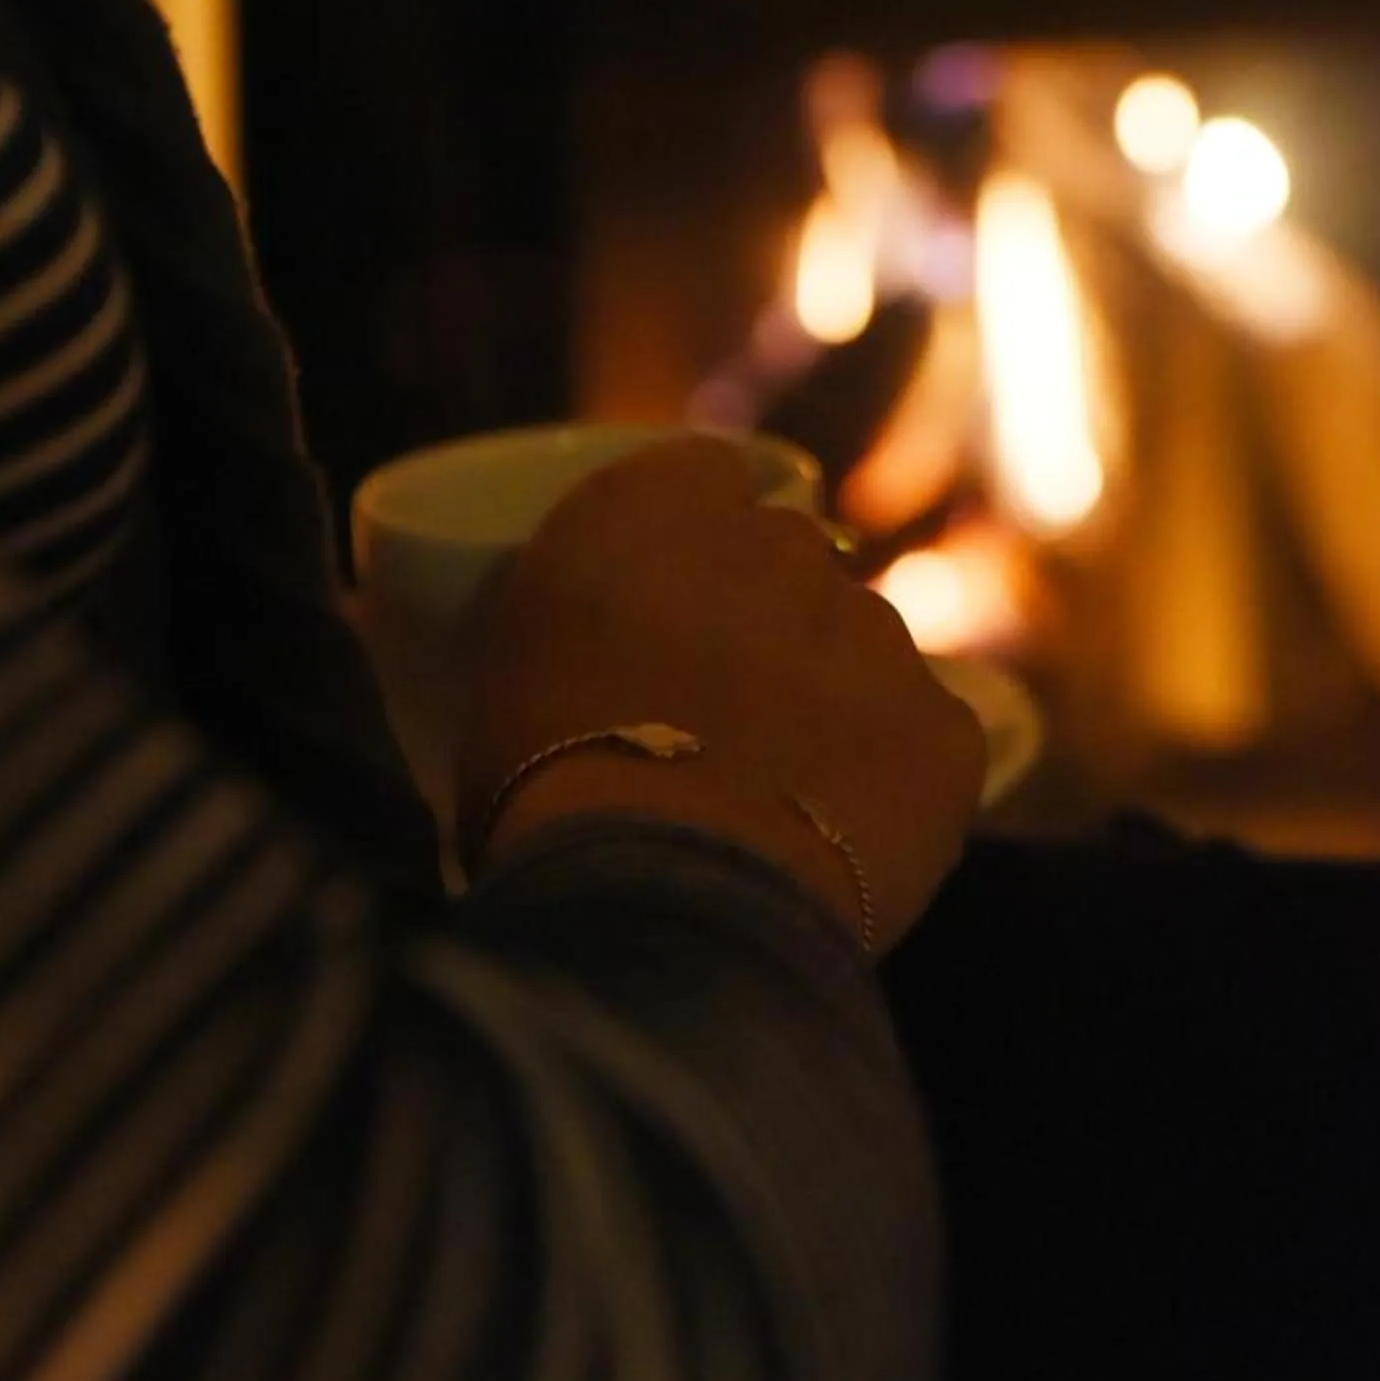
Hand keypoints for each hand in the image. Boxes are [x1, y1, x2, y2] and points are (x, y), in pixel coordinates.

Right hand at [454, 438, 985, 952]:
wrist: (659, 903)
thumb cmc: (539, 797)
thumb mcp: (492, 686)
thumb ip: (534, 629)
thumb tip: (436, 622)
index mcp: (650, 510)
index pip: (701, 477)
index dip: (697, 537)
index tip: (675, 604)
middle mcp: (775, 544)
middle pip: (790, 562)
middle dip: (769, 623)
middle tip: (717, 725)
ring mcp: (873, 630)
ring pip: (863, 649)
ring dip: (835, 703)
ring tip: (776, 807)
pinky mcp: (943, 725)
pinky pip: (931, 742)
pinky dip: (901, 788)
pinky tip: (848, 849)